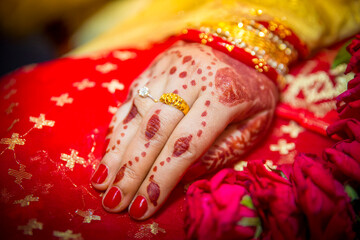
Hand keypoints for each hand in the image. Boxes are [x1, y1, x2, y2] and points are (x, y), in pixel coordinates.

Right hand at [91, 41, 277, 219]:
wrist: (243, 47)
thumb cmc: (253, 92)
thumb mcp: (255, 124)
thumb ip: (222, 151)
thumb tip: (182, 177)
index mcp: (223, 94)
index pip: (186, 144)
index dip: (163, 178)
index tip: (144, 207)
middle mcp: (192, 77)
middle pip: (155, 130)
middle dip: (132, 171)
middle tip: (114, 201)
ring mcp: (170, 68)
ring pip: (137, 114)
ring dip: (117, 152)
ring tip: (102, 182)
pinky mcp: (155, 66)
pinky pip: (131, 99)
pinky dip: (118, 129)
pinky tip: (108, 152)